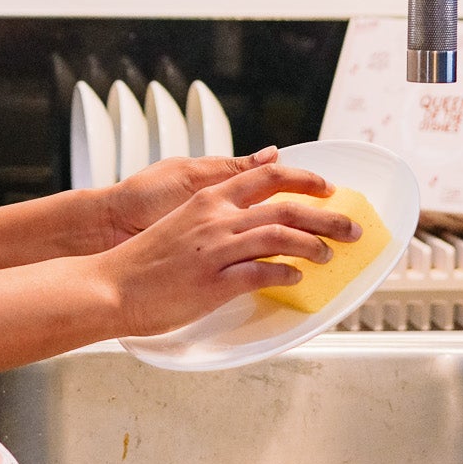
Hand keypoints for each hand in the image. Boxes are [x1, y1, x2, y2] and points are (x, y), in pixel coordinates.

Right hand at [93, 157, 360, 340]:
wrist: (111, 285)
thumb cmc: (144, 260)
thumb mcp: (181, 222)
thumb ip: (213, 211)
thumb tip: (243, 214)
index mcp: (207, 200)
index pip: (266, 178)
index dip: (304, 180)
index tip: (328, 188)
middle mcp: (216, 219)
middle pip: (285, 208)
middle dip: (326, 217)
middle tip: (351, 228)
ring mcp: (216, 250)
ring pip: (280, 237)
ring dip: (313, 246)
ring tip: (330, 255)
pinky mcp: (214, 283)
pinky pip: (262, 273)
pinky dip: (286, 273)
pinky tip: (298, 278)